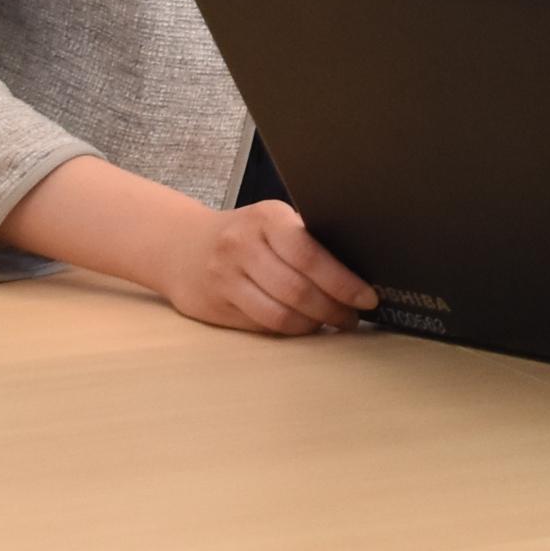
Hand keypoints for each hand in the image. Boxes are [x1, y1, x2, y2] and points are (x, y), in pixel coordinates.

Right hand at [154, 197, 376, 335]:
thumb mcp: (274, 221)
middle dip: (333, 309)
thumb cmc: (245, 234)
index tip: (368, 298)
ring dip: (313, 325)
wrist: (181, 246)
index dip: (343, 282)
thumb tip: (358, 268)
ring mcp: (225, 279)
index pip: (310, 256)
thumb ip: (307, 239)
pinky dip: (289, 330)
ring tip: (332, 323)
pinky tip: (304, 326)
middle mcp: (242, 247)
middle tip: (353, 317)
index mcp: (267, 219)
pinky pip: (261, 326)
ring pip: (279, 315)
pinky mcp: (215, 308)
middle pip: (297, 290)